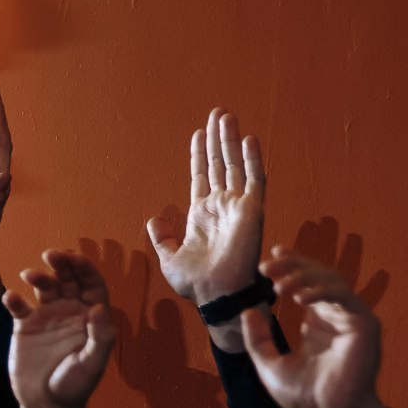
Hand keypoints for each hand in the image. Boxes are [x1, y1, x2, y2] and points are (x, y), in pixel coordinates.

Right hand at [5, 249, 116, 407]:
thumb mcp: (92, 363)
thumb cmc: (75, 385)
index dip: (85, 269)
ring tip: (29, 274)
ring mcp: (47, 317)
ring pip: (44, 287)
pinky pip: (19, 307)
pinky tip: (11, 298)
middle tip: (52, 255)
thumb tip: (97, 308)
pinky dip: (14, 300)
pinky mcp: (24, 326)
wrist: (46, 404)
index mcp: (90, 317)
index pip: (92, 284)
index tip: (75, 259)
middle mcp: (70, 311)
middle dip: (62, 264)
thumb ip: (99, 336)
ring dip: (39, 277)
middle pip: (68, 279)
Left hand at [146, 108, 264, 305]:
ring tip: (225, 115)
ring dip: (230, 140)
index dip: (199, 154)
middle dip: (217, 139)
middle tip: (217, 113)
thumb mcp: (169, 258)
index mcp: (202, 215)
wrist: (215, 295)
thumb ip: (162, 237)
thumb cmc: (196, 283)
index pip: (202, 176)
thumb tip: (152, 219)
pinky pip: (254, 180)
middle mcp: (222, 206)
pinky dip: (252, 159)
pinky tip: (248, 139)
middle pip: (219, 164)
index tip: (198, 133)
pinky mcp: (252, 211)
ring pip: (234, 165)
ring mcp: (238, 206)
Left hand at [247, 249, 385, 407]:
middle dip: (293, 266)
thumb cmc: (304, 395)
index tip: (272, 255)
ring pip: (332, 281)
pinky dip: (322, 292)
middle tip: (268, 266)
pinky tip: (300, 296)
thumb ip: (258, 339)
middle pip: (319, 276)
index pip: (307, 283)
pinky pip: (345, 297)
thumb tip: (247, 312)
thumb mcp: (269, 364)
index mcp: (317, 321)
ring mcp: (352, 318)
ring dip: (304, 277)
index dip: (293, 265)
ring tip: (279, 284)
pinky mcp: (364, 325)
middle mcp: (336, 316)